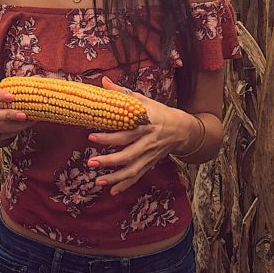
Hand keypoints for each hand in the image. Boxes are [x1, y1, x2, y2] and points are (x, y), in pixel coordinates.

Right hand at [0, 86, 28, 146]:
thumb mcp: (1, 96)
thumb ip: (16, 87)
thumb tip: (38, 77)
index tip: (11, 96)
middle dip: (8, 115)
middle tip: (23, 114)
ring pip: (1, 128)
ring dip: (18, 125)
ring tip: (31, 119)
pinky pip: (6, 136)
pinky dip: (18, 130)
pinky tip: (28, 124)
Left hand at [85, 76, 199, 194]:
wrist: (182, 129)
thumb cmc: (159, 112)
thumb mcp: (143, 100)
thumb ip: (122, 93)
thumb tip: (103, 81)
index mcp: (145, 125)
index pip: (125, 133)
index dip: (109, 137)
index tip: (91, 136)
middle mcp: (148, 143)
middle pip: (128, 155)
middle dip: (109, 161)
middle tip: (91, 162)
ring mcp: (150, 156)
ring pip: (132, 170)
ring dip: (115, 177)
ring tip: (98, 180)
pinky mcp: (150, 164)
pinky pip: (138, 176)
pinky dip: (125, 185)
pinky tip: (112, 191)